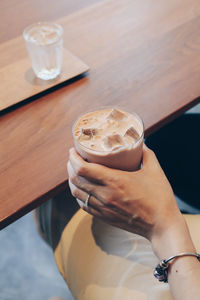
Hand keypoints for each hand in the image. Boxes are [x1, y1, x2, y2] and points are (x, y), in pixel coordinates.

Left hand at [67, 145, 182, 241]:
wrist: (161, 226)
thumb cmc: (159, 198)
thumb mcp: (155, 171)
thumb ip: (146, 154)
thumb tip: (140, 143)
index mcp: (114, 181)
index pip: (83, 168)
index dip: (73, 158)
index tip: (73, 150)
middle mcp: (104, 195)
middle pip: (75, 179)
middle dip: (70, 166)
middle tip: (73, 157)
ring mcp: (102, 208)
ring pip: (76, 193)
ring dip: (71, 180)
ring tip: (74, 171)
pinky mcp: (104, 217)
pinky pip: (83, 205)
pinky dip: (78, 194)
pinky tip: (81, 189)